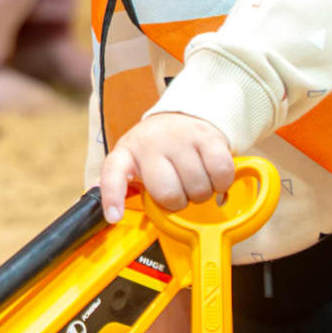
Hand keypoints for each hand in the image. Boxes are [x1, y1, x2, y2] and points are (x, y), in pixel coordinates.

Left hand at [94, 110, 233, 222]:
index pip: (113, 174)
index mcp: (126, 153)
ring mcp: (180, 138)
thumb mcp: (132, 163)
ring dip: (201, 193)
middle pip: (169, 194)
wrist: (182, 116)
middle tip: (180, 192)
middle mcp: (151, 143)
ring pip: (198, 187)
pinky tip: (214, 178)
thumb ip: (122, 186)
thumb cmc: (156, 150)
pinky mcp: (208, 136)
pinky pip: (221, 172)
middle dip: (178, 202)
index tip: (114, 216)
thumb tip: (110, 212)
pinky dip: (221, 183)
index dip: (113, 197)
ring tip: (196, 181)